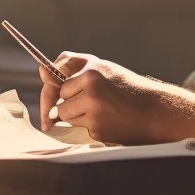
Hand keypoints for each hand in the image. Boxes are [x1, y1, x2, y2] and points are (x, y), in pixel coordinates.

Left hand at [38, 52, 172, 143]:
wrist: (152, 110)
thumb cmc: (125, 87)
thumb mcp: (102, 67)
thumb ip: (73, 66)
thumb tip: (42, 72)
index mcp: (91, 71)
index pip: (57, 80)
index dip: (57, 88)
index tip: (56, 93)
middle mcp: (91, 89)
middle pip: (60, 101)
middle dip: (66, 104)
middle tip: (85, 104)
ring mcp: (93, 111)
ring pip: (66, 116)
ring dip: (76, 116)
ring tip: (98, 110)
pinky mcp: (97, 129)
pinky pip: (79, 128)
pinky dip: (88, 126)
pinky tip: (106, 120)